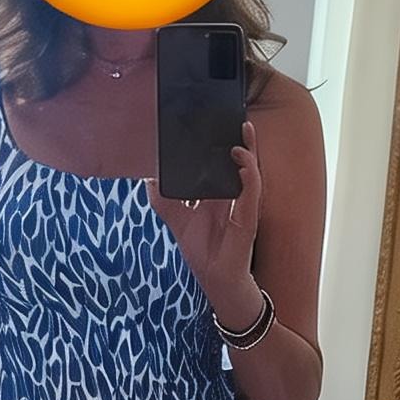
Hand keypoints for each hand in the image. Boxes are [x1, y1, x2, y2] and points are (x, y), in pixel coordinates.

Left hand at [149, 123, 262, 317]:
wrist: (215, 280)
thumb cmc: (202, 250)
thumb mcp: (175, 218)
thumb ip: (162, 198)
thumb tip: (148, 176)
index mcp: (219, 193)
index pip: (224, 162)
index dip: (223, 142)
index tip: (218, 121)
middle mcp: (233, 197)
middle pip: (241, 162)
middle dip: (241, 140)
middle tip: (237, 118)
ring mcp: (243, 207)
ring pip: (251, 173)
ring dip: (249, 153)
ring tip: (242, 133)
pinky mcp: (247, 220)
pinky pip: (251, 196)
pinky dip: (250, 178)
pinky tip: (243, 163)